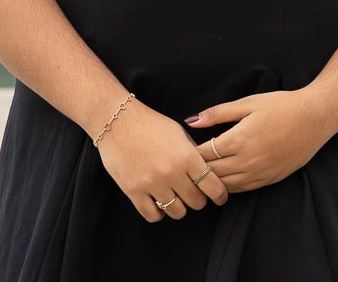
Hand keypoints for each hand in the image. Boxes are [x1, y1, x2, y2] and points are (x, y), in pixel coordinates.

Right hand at [95, 97, 230, 222]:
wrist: (118, 121)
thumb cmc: (151, 124)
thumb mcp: (179, 133)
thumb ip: (193, 154)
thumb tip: (207, 171)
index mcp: (186, 156)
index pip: (212, 186)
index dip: (219, 195)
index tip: (220, 197)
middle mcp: (171, 172)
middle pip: (197, 202)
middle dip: (198, 199)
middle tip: (194, 193)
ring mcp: (151, 183)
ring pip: (177, 212)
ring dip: (179, 207)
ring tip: (176, 197)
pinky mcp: (133, 191)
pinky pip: (153, 215)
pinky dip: (159, 213)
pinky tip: (159, 203)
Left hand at [182, 89, 335, 192]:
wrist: (315, 117)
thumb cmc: (282, 105)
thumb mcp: (249, 103)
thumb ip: (218, 113)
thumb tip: (191, 121)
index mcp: (239, 140)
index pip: (203, 155)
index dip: (189, 154)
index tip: (181, 151)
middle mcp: (247, 161)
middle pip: (211, 174)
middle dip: (196, 171)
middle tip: (185, 166)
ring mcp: (259, 173)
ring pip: (224, 186)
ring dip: (211, 181)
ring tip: (200, 175)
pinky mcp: (269, 179)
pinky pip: (242, 190)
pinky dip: (228, 186)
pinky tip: (222, 180)